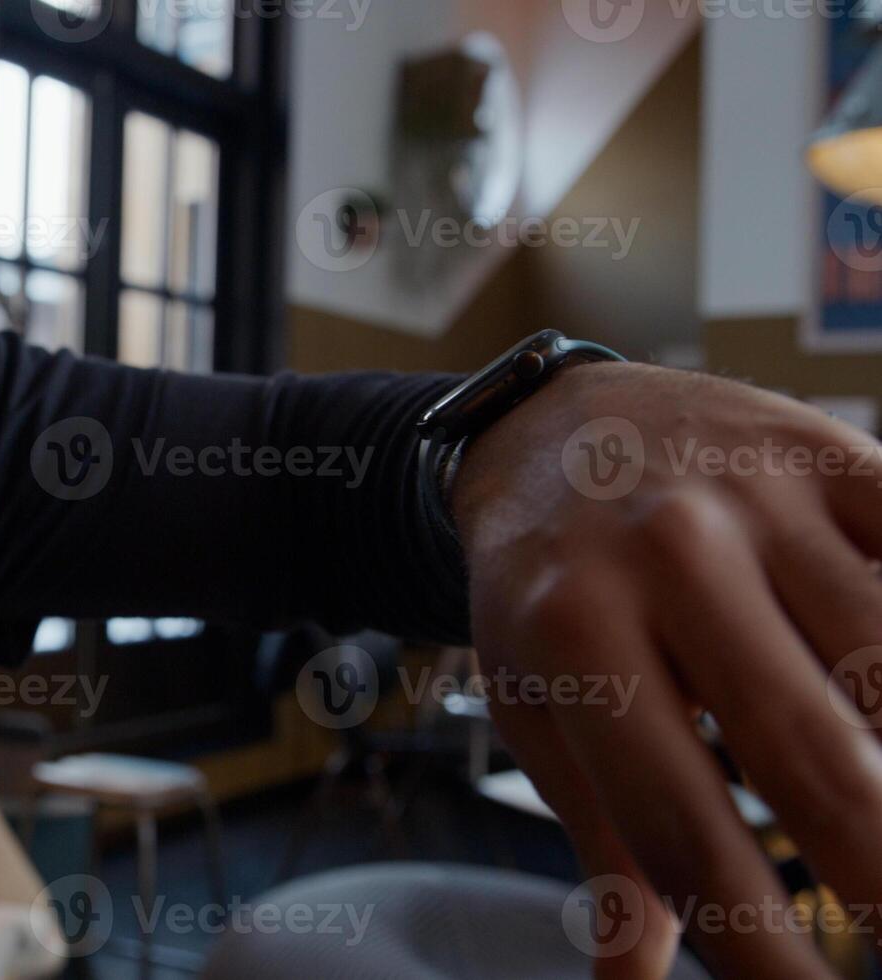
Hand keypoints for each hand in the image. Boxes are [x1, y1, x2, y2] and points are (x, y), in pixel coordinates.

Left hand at [452, 361, 881, 978]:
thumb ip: (603, 840)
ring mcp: (758, 499)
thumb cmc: (544, 589)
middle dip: (878, 869)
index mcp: (577, 638)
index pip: (682, 828)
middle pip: (811, 752)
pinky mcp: (833, 453)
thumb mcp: (539, 705)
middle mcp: (667, 561)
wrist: (543, 427)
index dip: (761, 945)